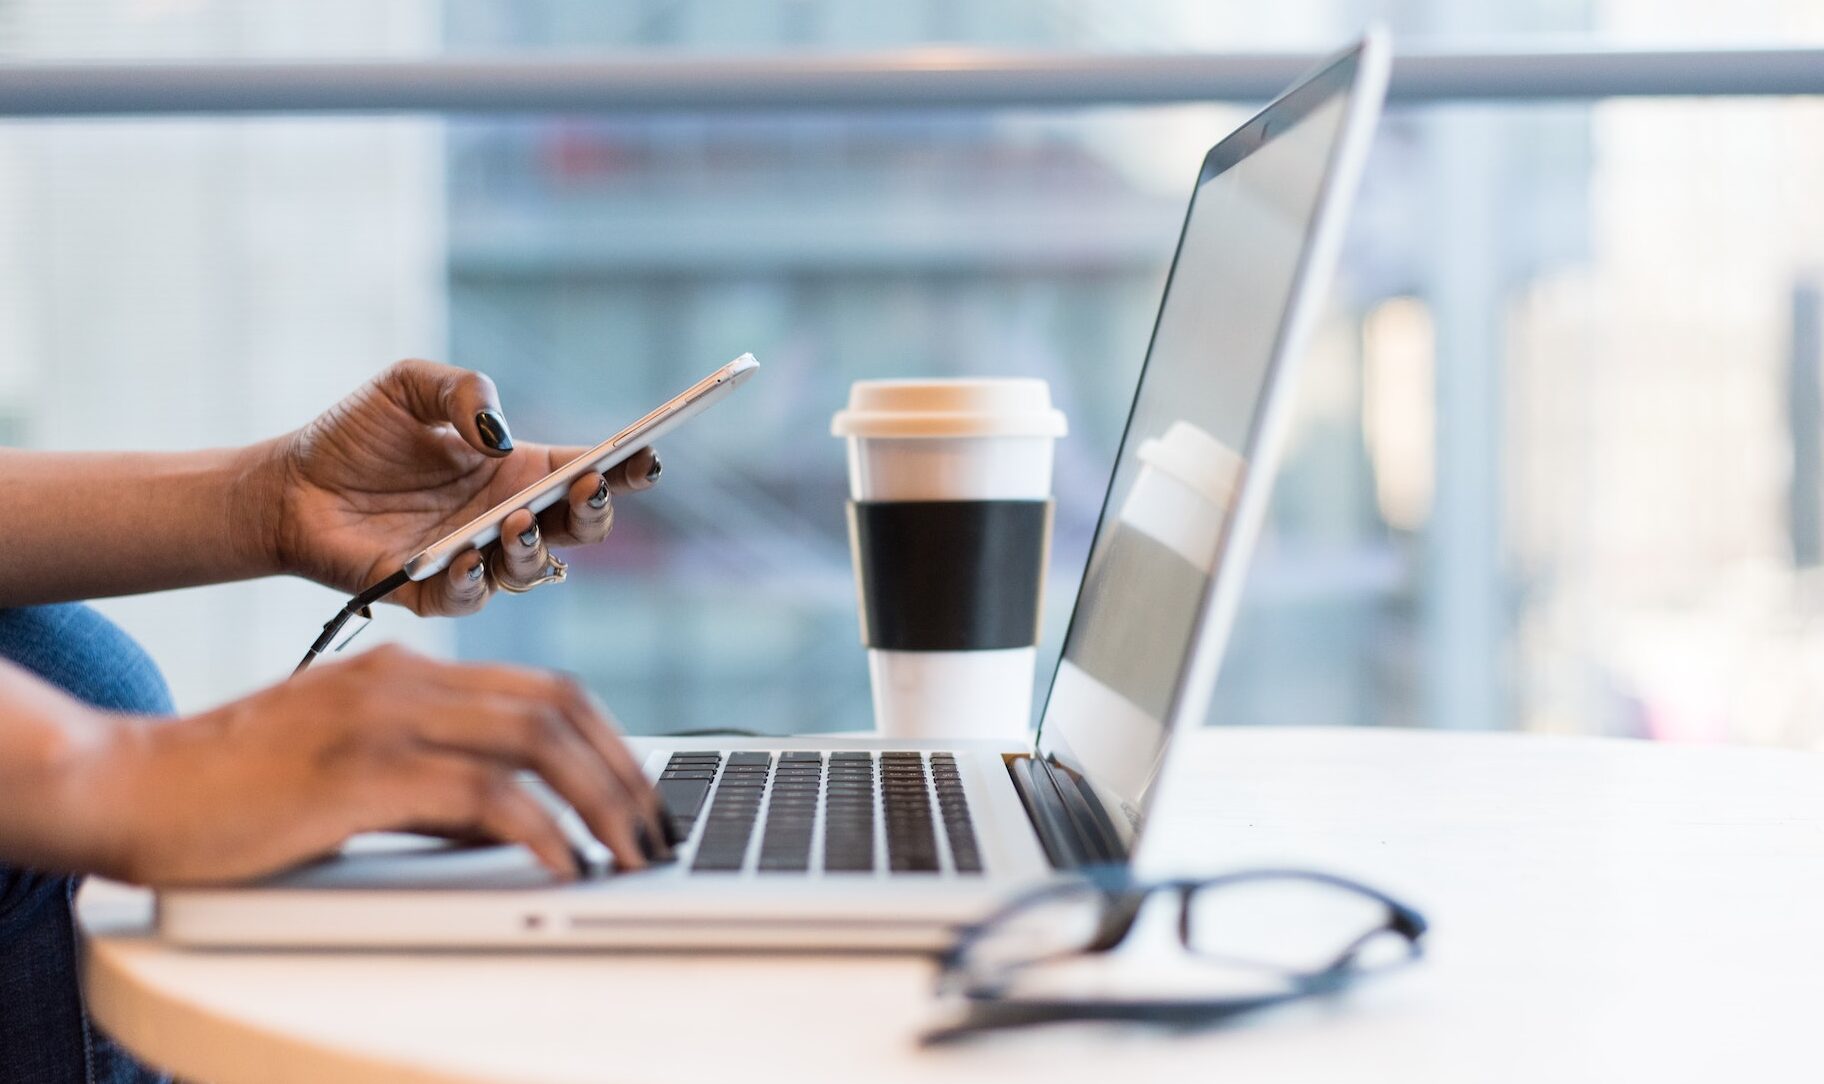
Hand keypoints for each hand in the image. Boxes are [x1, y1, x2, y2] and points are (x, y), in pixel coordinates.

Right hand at [41, 645, 667, 884]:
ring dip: (601, 801)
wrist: (130, 786)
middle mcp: (406, 679)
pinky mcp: (361, 771)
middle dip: (625, 772)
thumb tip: (516, 824)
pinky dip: (540, 831)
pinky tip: (564, 865)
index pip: (545, 688)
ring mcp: (384, 718)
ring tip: (630, 854)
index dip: (610, 740)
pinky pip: (483, 795)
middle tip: (655, 830)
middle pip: (559, 706)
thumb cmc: (236, 789)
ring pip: (537, 741)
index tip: (641, 794)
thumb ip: (436, 784)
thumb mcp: (355, 770)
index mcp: (409, 670)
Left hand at [264, 359, 661, 614]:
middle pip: (579, 529)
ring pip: (533, 570)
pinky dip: (474, 581)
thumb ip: (462, 390)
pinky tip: (466, 555)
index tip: (645, 454)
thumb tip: (499, 435)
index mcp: (517, 471)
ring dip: (535, 548)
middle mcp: (506, 519)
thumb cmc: (355, 435)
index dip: (624, 467)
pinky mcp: (431, 593)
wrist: (287, 485)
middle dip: (595, 511)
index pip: (588, 472)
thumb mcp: (409, 385)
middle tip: (587, 487)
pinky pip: (469, 598)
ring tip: (516, 521)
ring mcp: (475, 559)